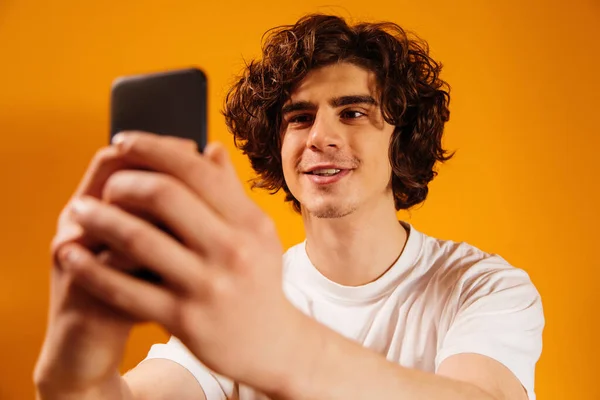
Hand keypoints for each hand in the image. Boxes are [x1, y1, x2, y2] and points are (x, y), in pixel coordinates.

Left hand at [56, 132, 310, 395]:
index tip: (124, 141)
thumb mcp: (257, 233)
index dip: (154, 148)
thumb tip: (211, 148)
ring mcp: (208, 286)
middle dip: (124, 181)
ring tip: (79, 210)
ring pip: (138, 239)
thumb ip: (232, 191)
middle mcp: (233, 250)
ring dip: (99, 218)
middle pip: (164, 195)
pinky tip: (73, 255)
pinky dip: (92, 268)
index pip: (197, 169)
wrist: (270, 344)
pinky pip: (126, 290)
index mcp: (250, 222)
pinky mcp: (184, 320)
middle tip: (106, 183)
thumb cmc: (258, 280)